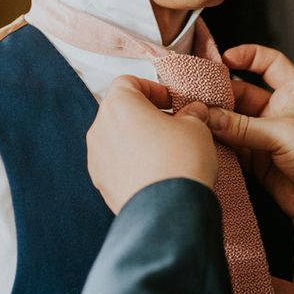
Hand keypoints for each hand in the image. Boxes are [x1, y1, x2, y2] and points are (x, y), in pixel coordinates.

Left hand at [87, 75, 217, 213]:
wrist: (168, 211)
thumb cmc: (179, 164)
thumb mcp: (196, 126)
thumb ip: (192, 113)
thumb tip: (194, 112)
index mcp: (119, 105)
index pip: (128, 82)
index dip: (153, 88)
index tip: (171, 101)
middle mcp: (100, 128)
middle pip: (120, 110)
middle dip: (145, 114)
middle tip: (172, 124)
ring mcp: (97, 158)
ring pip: (116, 137)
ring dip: (137, 139)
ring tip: (165, 151)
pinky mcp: (101, 183)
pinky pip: (115, 163)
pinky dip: (131, 162)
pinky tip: (155, 171)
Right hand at [207, 44, 293, 245]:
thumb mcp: (282, 134)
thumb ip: (242, 127)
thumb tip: (208, 117)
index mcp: (292, 93)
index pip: (269, 63)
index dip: (248, 56)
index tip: (224, 58)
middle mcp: (277, 112)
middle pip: (241, 95)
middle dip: (220, 96)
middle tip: (197, 99)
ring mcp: (266, 137)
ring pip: (232, 123)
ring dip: (215, 123)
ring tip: (195, 122)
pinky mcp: (258, 162)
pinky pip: (232, 149)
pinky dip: (218, 147)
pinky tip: (205, 145)